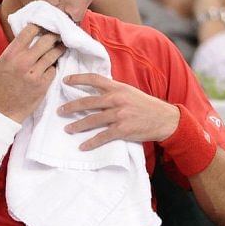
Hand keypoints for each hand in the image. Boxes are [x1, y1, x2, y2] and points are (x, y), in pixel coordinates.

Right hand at [0, 24, 65, 122]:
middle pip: (46, 40)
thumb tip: (29, 36)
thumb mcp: (1, 63)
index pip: (30, 31)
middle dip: (55, 35)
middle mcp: (23, 61)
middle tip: (59, 34)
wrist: (3, 110)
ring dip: (59, 48)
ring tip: (62, 45)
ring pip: (53, 54)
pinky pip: (53, 69)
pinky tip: (53, 65)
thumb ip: (14, 50)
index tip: (46, 25)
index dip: (40, 25)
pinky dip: (54, 66)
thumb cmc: (0, 85)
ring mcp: (35, 73)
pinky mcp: (43, 84)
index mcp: (11, 54)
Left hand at [58, 73, 179, 150]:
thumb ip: (114, 91)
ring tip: (67, 129)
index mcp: (118, 88)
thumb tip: (97, 91)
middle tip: (60, 110)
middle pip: (88, 101)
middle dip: (72, 106)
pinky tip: (82, 146)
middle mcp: (117, 99)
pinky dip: (91, 142)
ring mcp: (119, 115)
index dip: (78, 79)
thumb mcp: (130, 92)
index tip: (65, 81)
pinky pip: (102, 136)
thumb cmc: (146, 106)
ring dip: (77, 125)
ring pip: (92, 119)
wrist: (164, 119)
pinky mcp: (122, 129)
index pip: (94, 79)